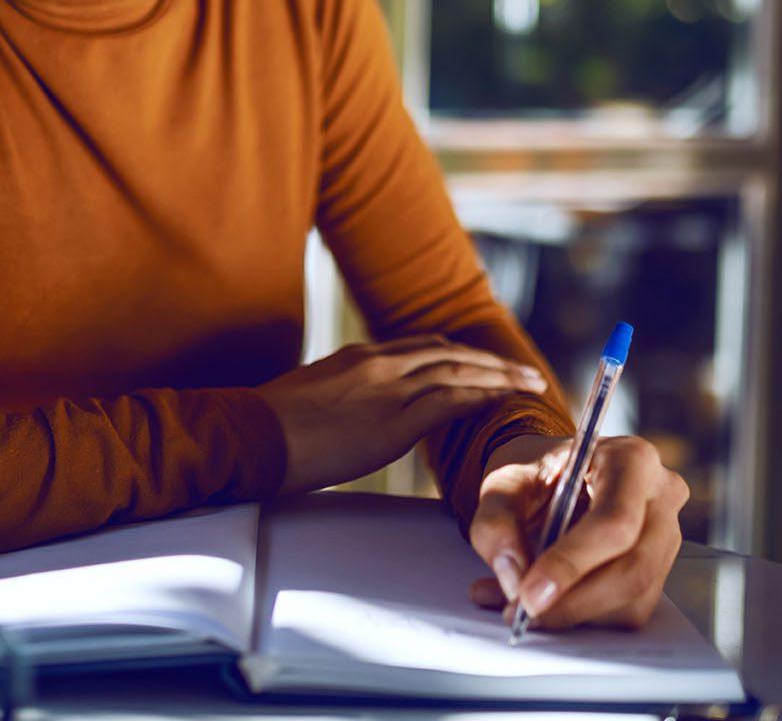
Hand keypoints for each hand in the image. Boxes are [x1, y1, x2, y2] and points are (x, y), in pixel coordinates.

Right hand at [256, 335, 549, 495]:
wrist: (253, 435)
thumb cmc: (272, 425)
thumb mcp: (314, 394)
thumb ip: (347, 394)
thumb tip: (359, 410)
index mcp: (361, 356)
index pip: (425, 346)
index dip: (462, 356)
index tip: (485, 363)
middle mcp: (380, 364)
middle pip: (451, 354)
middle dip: (492, 362)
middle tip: (524, 371)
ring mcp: (389, 389)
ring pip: (460, 373)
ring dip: (499, 377)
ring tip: (528, 385)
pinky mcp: (394, 420)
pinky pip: (451, 402)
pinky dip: (482, 399)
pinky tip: (502, 403)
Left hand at [464, 433, 687, 631]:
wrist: (554, 478)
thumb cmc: (537, 474)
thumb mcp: (504, 481)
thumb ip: (497, 520)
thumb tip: (514, 576)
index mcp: (631, 460)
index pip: (614, 521)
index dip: (572, 563)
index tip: (529, 595)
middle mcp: (661, 497)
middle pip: (632, 568)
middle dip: (573, 601)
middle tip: (521, 612)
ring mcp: (667, 537)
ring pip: (633, 598)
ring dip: (574, 614)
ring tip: (520, 605)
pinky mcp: (660, 571)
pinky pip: (629, 611)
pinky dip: (582, 617)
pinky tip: (547, 603)